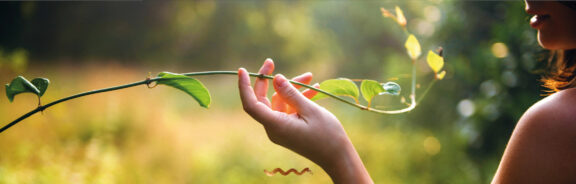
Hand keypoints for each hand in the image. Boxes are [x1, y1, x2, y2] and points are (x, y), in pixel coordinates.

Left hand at [238, 59, 371, 183]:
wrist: (338, 157)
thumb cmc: (327, 135)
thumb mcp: (310, 110)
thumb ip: (291, 93)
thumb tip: (276, 78)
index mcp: (275, 125)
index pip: (251, 104)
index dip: (244, 86)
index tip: (243, 70)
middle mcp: (273, 127)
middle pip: (262, 100)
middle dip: (268, 81)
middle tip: (271, 61)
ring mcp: (281, 128)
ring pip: (279, 102)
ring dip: (292, 88)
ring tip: (310, 77)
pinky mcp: (289, 128)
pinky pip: (288, 109)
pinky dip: (297, 98)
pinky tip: (313, 88)